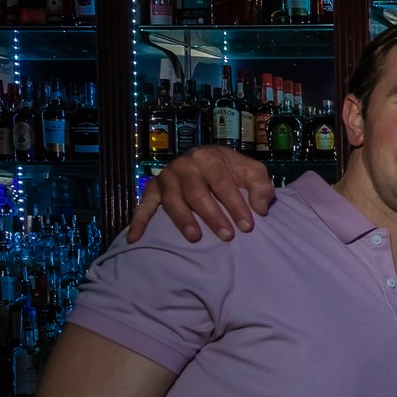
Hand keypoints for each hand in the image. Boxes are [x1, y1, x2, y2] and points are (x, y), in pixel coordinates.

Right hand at [128, 146, 275, 243]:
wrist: (207, 160)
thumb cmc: (232, 170)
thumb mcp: (252, 172)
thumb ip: (261, 186)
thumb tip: (261, 208)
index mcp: (209, 157)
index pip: (222, 183)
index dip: (235, 205)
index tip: (247, 226)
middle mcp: (184, 164)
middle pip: (197, 193)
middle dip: (212, 216)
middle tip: (227, 236)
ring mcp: (166, 177)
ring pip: (172, 200)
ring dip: (183, 220)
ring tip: (195, 238)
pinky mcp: (153, 188)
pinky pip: (143, 204)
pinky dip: (138, 221)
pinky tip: (135, 238)